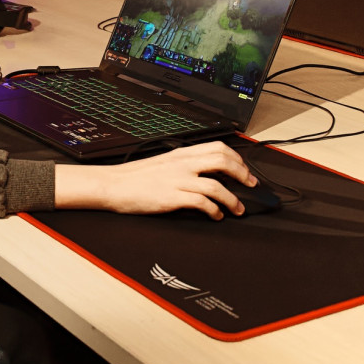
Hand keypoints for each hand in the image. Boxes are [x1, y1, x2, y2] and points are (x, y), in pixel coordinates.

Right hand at [54, 141, 256, 219]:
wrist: (113, 185)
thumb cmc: (135, 177)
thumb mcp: (163, 163)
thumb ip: (184, 164)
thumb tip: (204, 172)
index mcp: (181, 154)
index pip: (218, 148)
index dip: (237, 159)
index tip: (244, 170)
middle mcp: (183, 164)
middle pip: (223, 161)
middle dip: (243, 175)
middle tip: (250, 186)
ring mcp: (178, 180)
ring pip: (217, 185)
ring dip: (233, 199)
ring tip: (238, 209)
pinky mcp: (172, 197)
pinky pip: (202, 203)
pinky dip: (214, 211)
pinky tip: (216, 216)